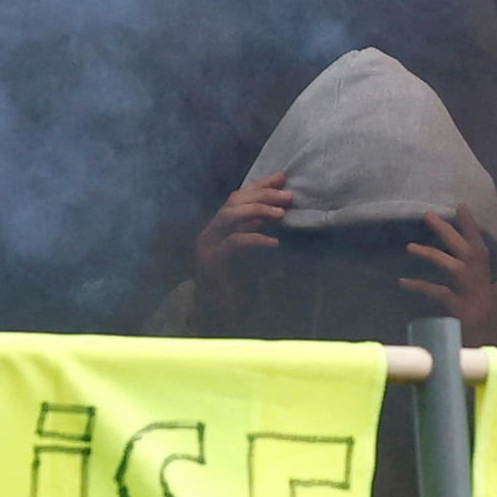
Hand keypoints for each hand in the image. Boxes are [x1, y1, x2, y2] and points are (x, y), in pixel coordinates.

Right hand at [194, 179, 294, 316]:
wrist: (216, 319)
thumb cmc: (235, 289)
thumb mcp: (249, 255)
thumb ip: (255, 232)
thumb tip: (278, 211)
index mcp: (218, 228)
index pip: (238, 197)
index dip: (260, 185)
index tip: (283, 177)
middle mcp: (210, 233)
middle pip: (234, 201)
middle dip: (263, 194)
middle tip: (288, 196)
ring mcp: (208, 246)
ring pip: (230, 215)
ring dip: (258, 210)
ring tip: (281, 213)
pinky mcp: (212, 263)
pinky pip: (235, 242)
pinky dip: (256, 238)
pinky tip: (274, 242)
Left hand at [396, 206, 496, 337]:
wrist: (484, 343)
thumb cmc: (477, 314)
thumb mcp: (476, 289)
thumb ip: (465, 270)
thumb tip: (446, 251)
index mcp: (484, 271)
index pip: (478, 241)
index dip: (470, 224)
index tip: (461, 205)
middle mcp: (480, 277)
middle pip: (463, 247)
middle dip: (445, 229)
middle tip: (427, 214)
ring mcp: (470, 291)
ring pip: (449, 265)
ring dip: (429, 253)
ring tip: (409, 247)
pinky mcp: (459, 307)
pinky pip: (436, 291)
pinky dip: (418, 286)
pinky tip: (403, 282)